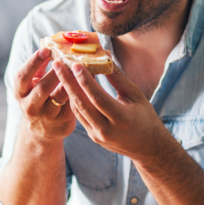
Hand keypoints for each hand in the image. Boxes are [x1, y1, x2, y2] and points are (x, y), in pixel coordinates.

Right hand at [14, 48, 75, 140]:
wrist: (42, 130)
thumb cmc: (40, 99)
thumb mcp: (34, 84)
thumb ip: (40, 68)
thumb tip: (53, 44)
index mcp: (20, 91)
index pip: (22, 76)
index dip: (33, 62)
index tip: (46, 49)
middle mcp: (29, 105)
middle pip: (41, 88)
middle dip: (54, 72)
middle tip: (66, 58)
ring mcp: (45, 115)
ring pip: (57, 97)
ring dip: (69, 81)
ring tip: (77, 66)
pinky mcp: (61, 121)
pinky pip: (71, 104)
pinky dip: (78, 89)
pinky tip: (86, 79)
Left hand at [52, 61, 167, 159]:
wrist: (147, 147)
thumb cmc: (145, 117)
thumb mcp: (135, 95)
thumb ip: (118, 77)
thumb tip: (104, 56)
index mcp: (121, 118)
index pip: (98, 98)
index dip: (86, 81)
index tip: (75, 64)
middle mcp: (106, 129)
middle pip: (82, 103)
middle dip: (67, 82)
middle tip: (57, 64)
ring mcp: (97, 135)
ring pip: (77, 109)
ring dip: (67, 89)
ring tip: (60, 72)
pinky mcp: (92, 136)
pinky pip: (79, 116)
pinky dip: (74, 99)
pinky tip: (68, 85)